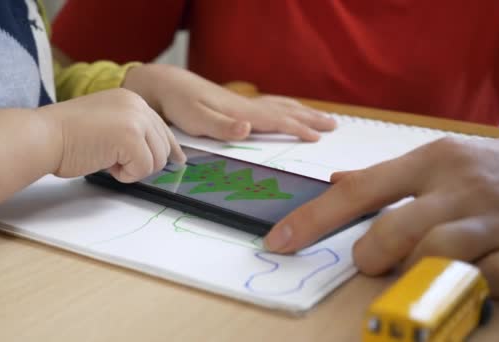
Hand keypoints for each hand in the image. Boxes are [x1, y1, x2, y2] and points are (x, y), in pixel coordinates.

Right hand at [40, 88, 184, 180]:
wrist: (44, 136)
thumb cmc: (67, 136)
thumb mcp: (107, 124)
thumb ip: (131, 131)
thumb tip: (160, 154)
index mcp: (131, 99)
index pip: (161, 126)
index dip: (170, 147)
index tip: (178, 159)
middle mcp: (137, 104)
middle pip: (162, 147)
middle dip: (142, 162)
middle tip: (115, 162)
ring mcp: (135, 119)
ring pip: (156, 160)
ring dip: (132, 169)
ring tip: (106, 159)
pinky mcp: (130, 137)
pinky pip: (143, 169)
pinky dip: (125, 175)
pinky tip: (105, 163)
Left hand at [122, 64, 335, 140]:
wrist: (164, 85)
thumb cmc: (178, 105)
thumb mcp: (197, 119)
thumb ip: (222, 126)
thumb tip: (248, 129)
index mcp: (241, 113)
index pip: (277, 120)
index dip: (299, 129)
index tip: (320, 137)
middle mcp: (245, 107)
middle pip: (285, 111)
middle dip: (309, 119)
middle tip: (334, 125)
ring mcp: (241, 105)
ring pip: (278, 107)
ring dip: (300, 112)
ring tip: (319, 117)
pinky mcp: (233, 105)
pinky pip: (267, 106)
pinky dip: (283, 108)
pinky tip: (282, 111)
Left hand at [264, 137, 498, 296]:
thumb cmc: (487, 168)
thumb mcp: (440, 159)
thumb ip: (385, 176)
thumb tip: (335, 181)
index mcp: (430, 161)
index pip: (357, 191)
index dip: (313, 219)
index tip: (280, 240)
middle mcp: (458, 186)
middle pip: (393, 230)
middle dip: (371, 255)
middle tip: (370, 261)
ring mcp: (493, 218)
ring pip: (436, 255)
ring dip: (415, 272)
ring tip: (418, 269)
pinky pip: (488, 278)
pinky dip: (469, 284)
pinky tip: (467, 276)